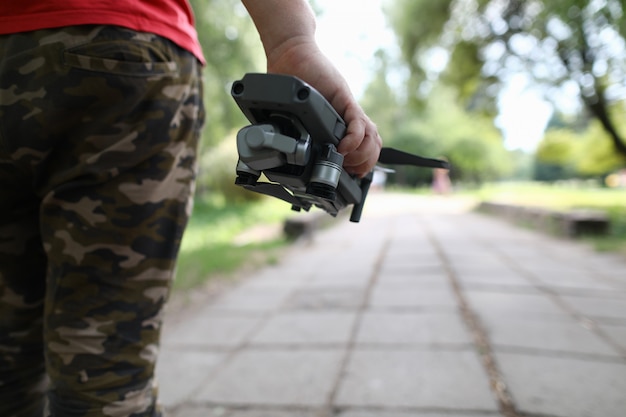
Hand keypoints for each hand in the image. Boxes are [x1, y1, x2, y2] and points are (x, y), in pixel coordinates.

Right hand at [266, 38, 381, 176]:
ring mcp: (348, 112)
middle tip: (348, 170)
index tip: (349, 177)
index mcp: (338, 127)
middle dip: (364, 165)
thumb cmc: (292, 82)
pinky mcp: (346, 101)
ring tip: (345, 159)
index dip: (362, 166)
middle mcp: (347, 121)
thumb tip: (278, 153)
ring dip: (362, 156)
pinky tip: (343, 147)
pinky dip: (355, 140)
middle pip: (373, 148)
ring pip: (372, 139)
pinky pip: (359, 124)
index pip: (363, 149)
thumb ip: (293, 132)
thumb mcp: (294, 115)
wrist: (290, 56)